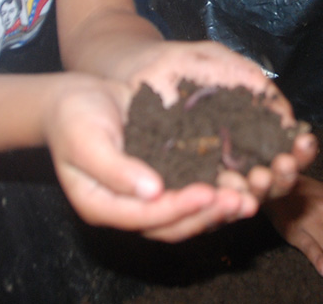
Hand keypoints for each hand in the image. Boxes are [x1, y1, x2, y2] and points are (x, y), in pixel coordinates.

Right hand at [43, 73, 251, 241]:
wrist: (74, 98)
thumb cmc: (73, 117)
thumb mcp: (86, 140)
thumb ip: (114, 169)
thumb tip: (152, 191)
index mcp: (103, 207)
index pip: (146, 218)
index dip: (178, 209)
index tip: (208, 194)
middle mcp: (128, 207)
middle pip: (172, 224)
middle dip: (208, 214)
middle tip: (241, 201)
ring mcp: (146, 194)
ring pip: (186, 213)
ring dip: (218, 208)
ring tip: (249, 197)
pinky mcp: (162, 175)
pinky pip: (190, 189)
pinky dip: (215, 188)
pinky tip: (240, 177)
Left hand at [121, 40, 316, 202]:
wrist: (135, 67)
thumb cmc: (182, 63)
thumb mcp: (222, 65)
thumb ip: (254, 85)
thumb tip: (288, 118)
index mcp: (251, 132)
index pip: (286, 153)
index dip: (299, 152)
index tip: (304, 143)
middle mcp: (234, 159)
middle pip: (270, 181)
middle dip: (282, 176)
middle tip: (282, 164)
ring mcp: (208, 172)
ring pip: (241, 194)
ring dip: (255, 191)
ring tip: (257, 178)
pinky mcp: (180, 181)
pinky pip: (203, 196)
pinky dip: (217, 197)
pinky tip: (226, 191)